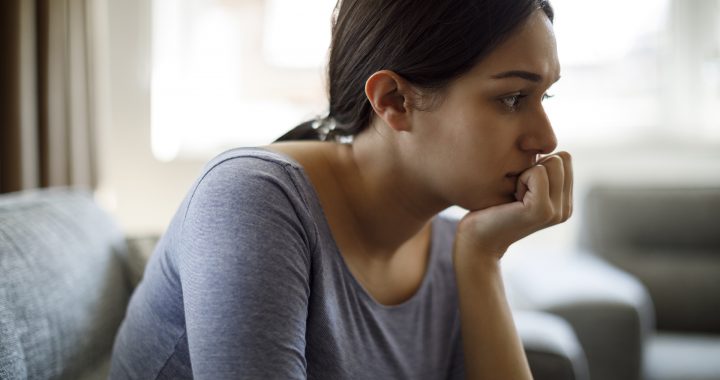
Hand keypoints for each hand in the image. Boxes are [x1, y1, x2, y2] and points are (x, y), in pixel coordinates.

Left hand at [454, 151, 572, 260]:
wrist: (477, 240)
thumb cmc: (492, 208)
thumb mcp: (521, 186)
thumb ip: (540, 169)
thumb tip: (543, 143)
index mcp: (565, 201)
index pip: (565, 158)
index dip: (538, 164)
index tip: (521, 186)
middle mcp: (566, 208)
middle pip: (562, 158)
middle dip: (534, 167)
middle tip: (516, 192)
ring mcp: (557, 211)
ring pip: (552, 162)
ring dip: (526, 173)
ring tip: (514, 197)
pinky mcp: (542, 210)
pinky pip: (537, 172)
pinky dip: (519, 180)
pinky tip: (511, 201)